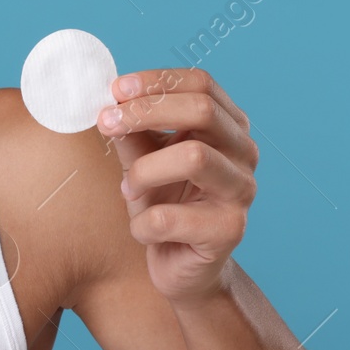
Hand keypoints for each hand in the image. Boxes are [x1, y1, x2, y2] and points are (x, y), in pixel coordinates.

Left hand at [99, 67, 258, 304]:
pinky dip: (143, 223)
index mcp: (228, 127)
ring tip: (127, 189)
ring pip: (194, 158)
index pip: (202, 84)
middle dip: (146, 111)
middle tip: (105, 122)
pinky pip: (171, 217)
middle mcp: (244, 154)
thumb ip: (132, 131)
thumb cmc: (165, 204)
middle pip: (203, 111)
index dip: (157, 81)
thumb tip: (109, 100)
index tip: (115, 89)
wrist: (184, 268)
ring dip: (144, 171)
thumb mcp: (144, 160)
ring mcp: (242, 192)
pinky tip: (142, 230)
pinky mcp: (229, 231)